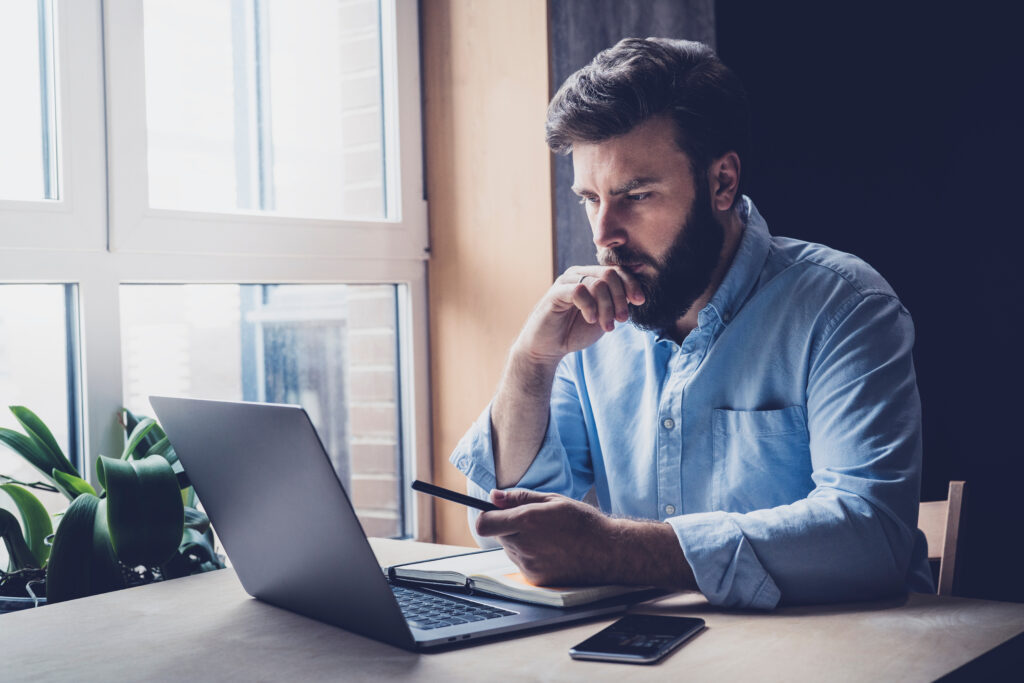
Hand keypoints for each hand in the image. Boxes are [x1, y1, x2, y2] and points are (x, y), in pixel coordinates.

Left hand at [474, 489, 617, 585]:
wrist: (608, 553)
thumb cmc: (584, 523)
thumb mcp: (553, 500)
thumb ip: (519, 497)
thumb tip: (494, 496)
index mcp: (527, 521)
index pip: (484, 523)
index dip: (486, 516)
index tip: (495, 512)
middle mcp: (524, 545)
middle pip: (497, 535)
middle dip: (508, 526)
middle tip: (534, 521)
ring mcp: (529, 565)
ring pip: (509, 549)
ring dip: (519, 541)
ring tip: (548, 537)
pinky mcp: (536, 579)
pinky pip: (521, 563)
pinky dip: (530, 555)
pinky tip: (551, 551)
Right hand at [515, 266, 645, 364]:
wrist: (548, 348)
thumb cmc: (575, 331)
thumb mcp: (603, 316)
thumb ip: (617, 303)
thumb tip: (637, 292)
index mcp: (591, 277)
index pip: (617, 270)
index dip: (631, 284)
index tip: (640, 301)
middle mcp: (579, 274)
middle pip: (609, 274)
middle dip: (620, 298)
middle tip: (622, 319)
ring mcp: (566, 282)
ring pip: (598, 283)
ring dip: (607, 307)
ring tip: (607, 326)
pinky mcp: (555, 292)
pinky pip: (580, 291)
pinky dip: (590, 307)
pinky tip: (590, 320)